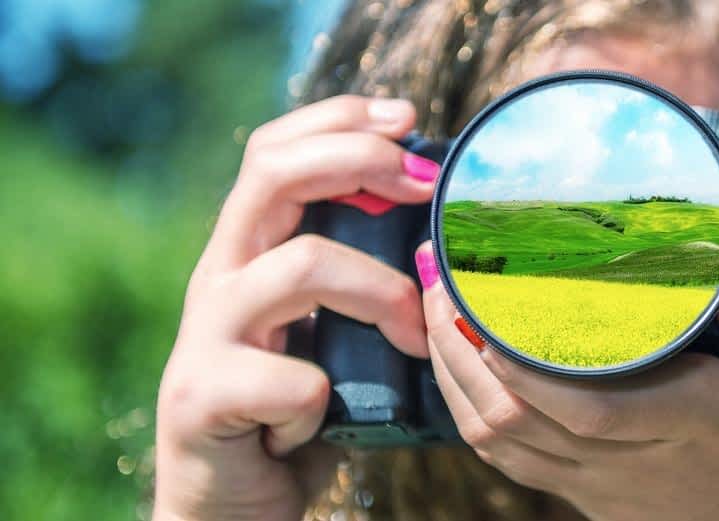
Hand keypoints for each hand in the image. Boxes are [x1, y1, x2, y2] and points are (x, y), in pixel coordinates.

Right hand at [154, 96, 437, 520]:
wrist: (227, 503)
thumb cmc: (292, 410)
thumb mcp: (328, 333)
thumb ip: (358, 283)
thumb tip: (441, 240)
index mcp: (248, 252)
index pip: (276, 150)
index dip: (340, 121)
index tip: (409, 120)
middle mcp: (220, 277)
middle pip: (275, 173)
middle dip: (358, 159)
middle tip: (423, 183)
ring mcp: (205, 334)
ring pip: (301, 266)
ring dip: (379, 294)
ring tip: (414, 337)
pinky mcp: (202, 397)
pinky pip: (293, 379)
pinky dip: (324, 400)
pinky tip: (321, 422)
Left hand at [414, 227, 718, 520]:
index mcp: (682, 421)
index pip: (581, 400)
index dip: (516, 358)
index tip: (477, 298)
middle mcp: (624, 459)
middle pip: (514, 416)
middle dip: (459, 348)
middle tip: (439, 279)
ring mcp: (596, 485)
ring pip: (499, 441)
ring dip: (454, 377)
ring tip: (438, 312)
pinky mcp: (585, 497)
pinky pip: (510, 460)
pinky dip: (471, 414)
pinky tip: (462, 369)